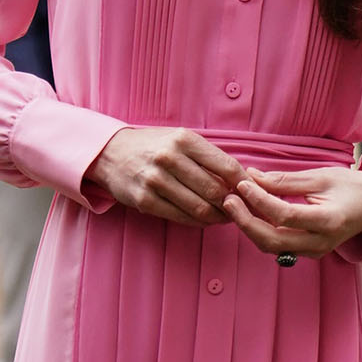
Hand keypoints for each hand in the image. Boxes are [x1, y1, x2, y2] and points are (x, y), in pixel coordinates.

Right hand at [85, 126, 245, 225]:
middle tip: (240, 210)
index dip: (244, 183)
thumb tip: (242, 179)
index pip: (226, 166)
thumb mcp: (179, 139)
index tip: (251, 192)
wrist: (110, 153)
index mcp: (184, 139)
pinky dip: (198, 222)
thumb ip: (207, 156)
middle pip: (215, 191)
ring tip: (224, 217)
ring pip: (200, 208)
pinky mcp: (145, 200)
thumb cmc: (153, 146)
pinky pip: (181, 217)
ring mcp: (155, 181)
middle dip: (232, 204)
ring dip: (217, 217)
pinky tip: (204, 219)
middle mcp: (169, 158)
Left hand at [223, 166, 361, 258]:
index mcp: (328, 221)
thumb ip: (285, 180)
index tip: (242, 184)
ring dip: (249, 227)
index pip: (284, 216)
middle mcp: (321, 243)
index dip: (260, 200)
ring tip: (233, 204)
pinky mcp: (308, 252)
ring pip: (271, 247)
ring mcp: (315, 252)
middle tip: (228, 199)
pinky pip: (278, 246)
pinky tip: (249, 213)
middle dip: (245, 221)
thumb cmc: (352, 187)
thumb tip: (252, 176)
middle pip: (272, 240)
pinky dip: (260, 230)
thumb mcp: (321, 176)